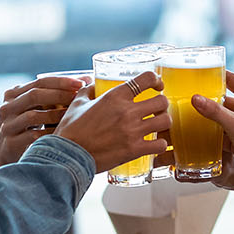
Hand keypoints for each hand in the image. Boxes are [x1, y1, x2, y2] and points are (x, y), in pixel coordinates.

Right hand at [0, 76, 85, 165]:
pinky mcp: (11, 142)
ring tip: (71, 114)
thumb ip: (50, 96)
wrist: (2, 153)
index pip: (39, 82)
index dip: (61, 81)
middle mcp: (7, 107)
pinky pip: (33, 136)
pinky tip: (62, 133)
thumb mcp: (33, 108)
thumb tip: (84, 80)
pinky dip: (49, 133)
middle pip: (35, 95)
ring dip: (55, 114)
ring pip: (33, 116)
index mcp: (13, 94)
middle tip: (78, 96)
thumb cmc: (25, 127)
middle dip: (60, 94)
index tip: (81, 82)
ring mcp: (7, 125)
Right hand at [55, 69, 172, 173]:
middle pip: (162, 101)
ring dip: (163, 123)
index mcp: (115, 96)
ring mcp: (132, 131)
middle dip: (161, 105)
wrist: (68, 155)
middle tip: (156, 110)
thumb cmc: (71, 130)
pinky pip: (161, 144)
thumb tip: (93, 83)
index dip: (156, 80)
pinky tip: (154, 145)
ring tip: (157, 127)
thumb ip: (88, 90)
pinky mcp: (135, 150)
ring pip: (165, 121)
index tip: (157, 86)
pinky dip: (160, 145)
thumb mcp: (78, 103)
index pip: (147, 78)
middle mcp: (127, 111)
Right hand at [191, 71, 233, 187]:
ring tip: (187, 112)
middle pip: (225, 100)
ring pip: (220, 116)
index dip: (218, 77)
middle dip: (208, 100)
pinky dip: (209, 130)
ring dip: (207, 117)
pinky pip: (220, 130)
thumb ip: (215, 112)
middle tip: (189, 96)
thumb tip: (196, 98)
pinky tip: (194, 129)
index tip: (201, 73)